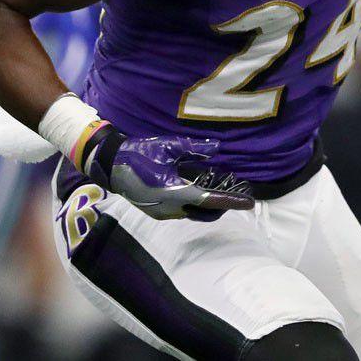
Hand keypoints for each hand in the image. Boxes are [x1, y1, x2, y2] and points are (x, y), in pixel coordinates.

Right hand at [80, 125, 254, 220]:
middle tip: (237, 194)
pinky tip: (200, 192)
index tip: (249, 202)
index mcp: (175, 193)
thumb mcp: (170, 146)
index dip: (232, 202)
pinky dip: (195, 205)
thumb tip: (216, 148)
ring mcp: (162, 213)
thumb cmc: (141, 153)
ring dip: (208, 205)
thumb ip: (195, 148)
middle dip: (223, 205)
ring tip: (222, 191)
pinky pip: (182, 212)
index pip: (211, 201)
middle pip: (205, 212)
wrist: (111, 165)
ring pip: (194, 214)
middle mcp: (170, 208)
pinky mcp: (156, 212)